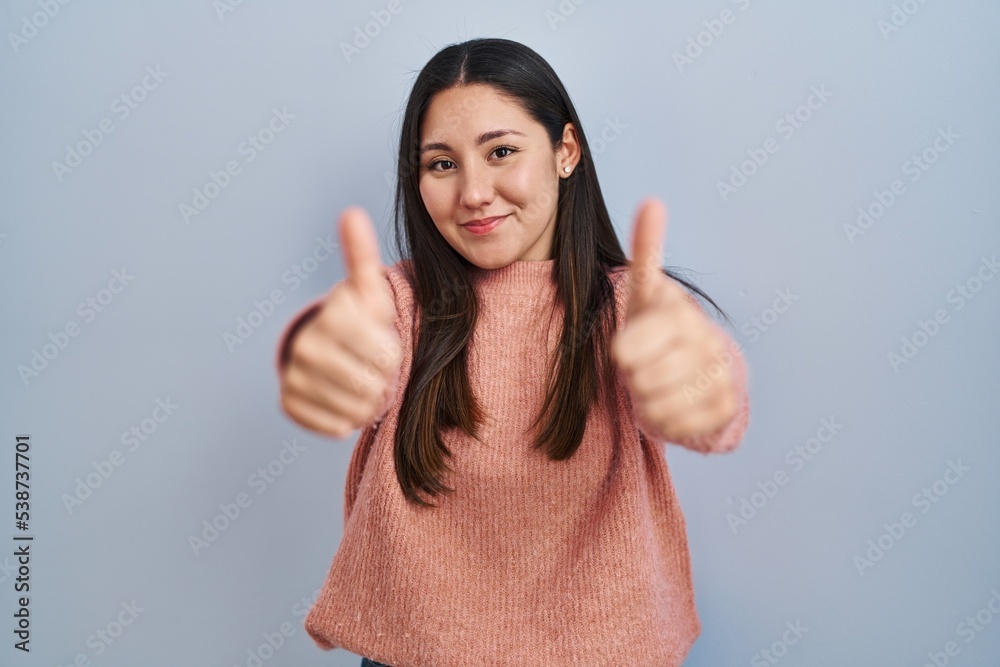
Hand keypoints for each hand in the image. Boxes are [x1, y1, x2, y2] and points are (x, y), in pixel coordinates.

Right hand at [279, 206, 402, 436]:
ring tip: (363, 383)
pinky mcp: (289, 404)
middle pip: (373, 384)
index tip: (385, 344)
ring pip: (356, 409)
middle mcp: (307, 347)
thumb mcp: (368, 289)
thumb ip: (363, 255)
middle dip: (383, 381)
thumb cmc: (360, 319)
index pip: (386, 354)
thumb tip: (352, 213)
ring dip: (369, 402)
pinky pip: (336, 426)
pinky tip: (344, 400)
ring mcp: (294, 377)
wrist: (327, 350)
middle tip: (376, 369)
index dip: (393, 354)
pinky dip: (347, 419)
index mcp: (333, 318)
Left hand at [612, 198, 737, 441]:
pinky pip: (676, 427)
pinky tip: (672, 404)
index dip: (625, 353)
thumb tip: (653, 201)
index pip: (633, 346)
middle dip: (634, 378)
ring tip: (656, 383)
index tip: (622, 353)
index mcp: (679, 313)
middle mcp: (705, 342)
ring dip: (648, 399)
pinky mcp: (725, 407)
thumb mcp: (646, 292)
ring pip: (658, 404)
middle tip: (642, 368)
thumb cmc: (660, 328)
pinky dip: (665, 421)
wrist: (698, 368)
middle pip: (642, 379)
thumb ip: (647, 250)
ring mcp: (719, 375)